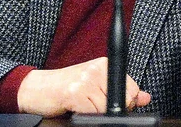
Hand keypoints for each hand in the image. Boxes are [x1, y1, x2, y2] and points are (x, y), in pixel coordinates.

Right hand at [17, 57, 151, 116]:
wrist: (35, 88)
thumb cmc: (65, 88)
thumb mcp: (96, 87)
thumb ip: (121, 91)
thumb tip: (146, 98)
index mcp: (105, 65)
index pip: (133, 89)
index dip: (126, 102)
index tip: (111, 103)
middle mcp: (98, 69)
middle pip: (123, 99)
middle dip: (111, 109)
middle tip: (92, 105)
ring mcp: (86, 80)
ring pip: (107, 108)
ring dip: (95, 113)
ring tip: (82, 105)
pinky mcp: (75, 92)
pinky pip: (92, 113)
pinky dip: (85, 115)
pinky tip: (74, 107)